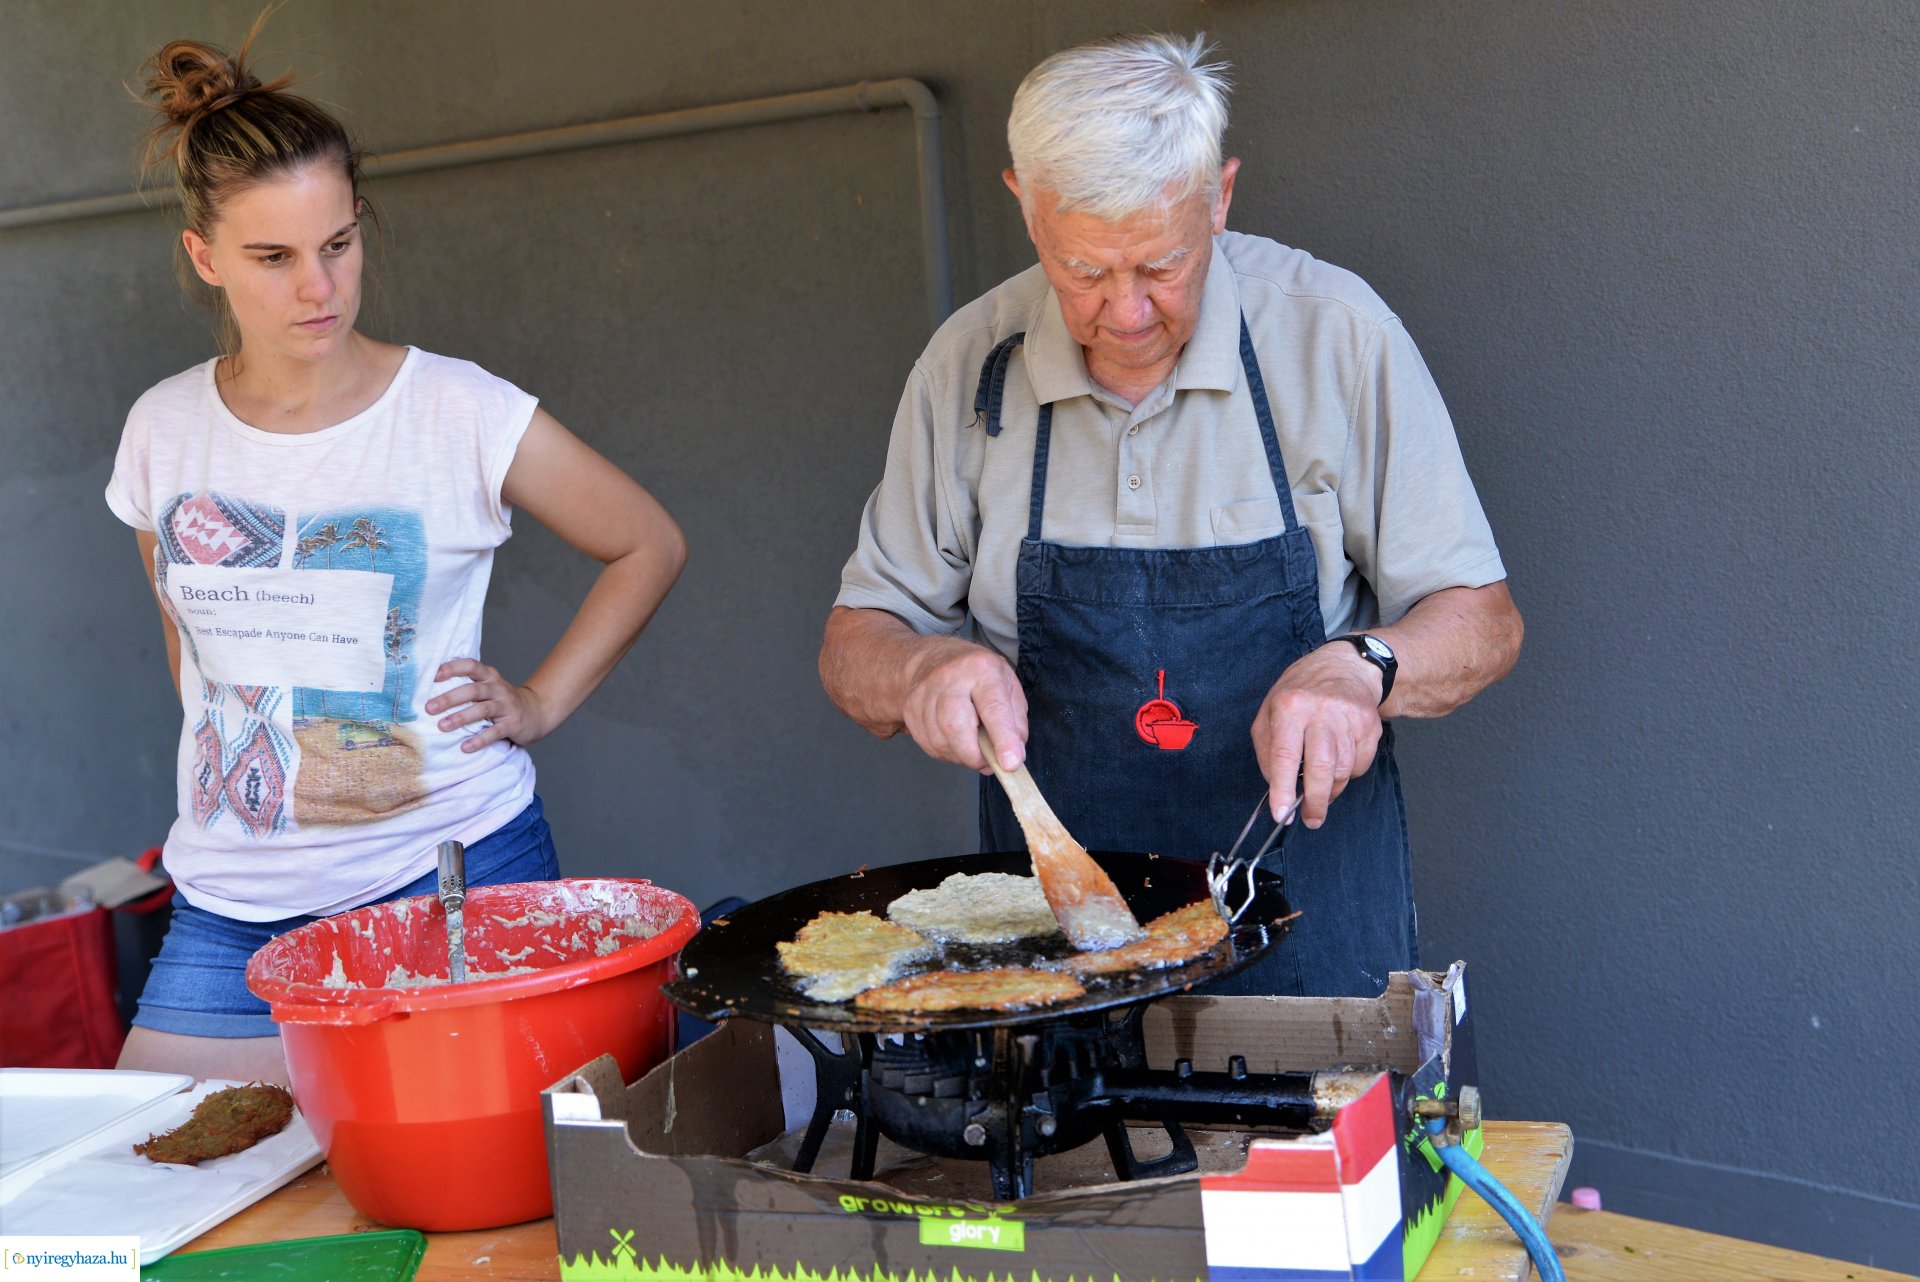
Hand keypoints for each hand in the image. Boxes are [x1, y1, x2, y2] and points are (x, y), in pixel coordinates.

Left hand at [427, 658, 555, 751]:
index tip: (435, 676)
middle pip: (473, 690)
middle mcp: (499, 688)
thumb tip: (430, 692)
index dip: (453, 668)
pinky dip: (480, 740)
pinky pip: (495, 732)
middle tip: (429, 708)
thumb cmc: (502, 701)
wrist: (537, 712)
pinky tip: (465, 747)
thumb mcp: (489, 688)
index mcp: (490, 676)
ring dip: (461, 718)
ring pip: (483, 709)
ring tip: (442, 726)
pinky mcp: (514, 724)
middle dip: (449, 699)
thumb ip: (468, 686)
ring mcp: (507, 706)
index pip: (471, 666)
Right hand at [899, 641, 1028, 772]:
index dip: (1003, 739)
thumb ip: (1015, 722)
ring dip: (960, 755)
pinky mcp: (909, 709)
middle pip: (956, 726)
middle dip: (974, 755)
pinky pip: (928, 744)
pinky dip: (946, 752)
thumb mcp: (1008, 685)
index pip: (993, 708)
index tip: (1011, 764)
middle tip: (987, 762)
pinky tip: (954, 741)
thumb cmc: (977, 674)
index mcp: (982, 669)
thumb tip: (1013, 757)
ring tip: (971, 747)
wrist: (933, 657)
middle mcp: (950, 678)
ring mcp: (925, 693)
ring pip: (940, 740)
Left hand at [1250, 643, 1384, 827]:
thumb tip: (1277, 788)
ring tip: (1322, 787)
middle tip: (1311, 818)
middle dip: (1315, 801)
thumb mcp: (1270, 712)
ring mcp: (1350, 717)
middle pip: (1321, 768)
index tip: (1280, 814)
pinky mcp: (1371, 725)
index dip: (1282, 789)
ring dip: (1332, 788)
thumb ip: (1268, 750)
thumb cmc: (1301, 693)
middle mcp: (1321, 711)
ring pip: (1343, 770)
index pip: (1285, 755)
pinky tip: (1339, 761)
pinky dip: (1349, 773)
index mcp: (1290, 707)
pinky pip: (1361, 765)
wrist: (1346, 666)